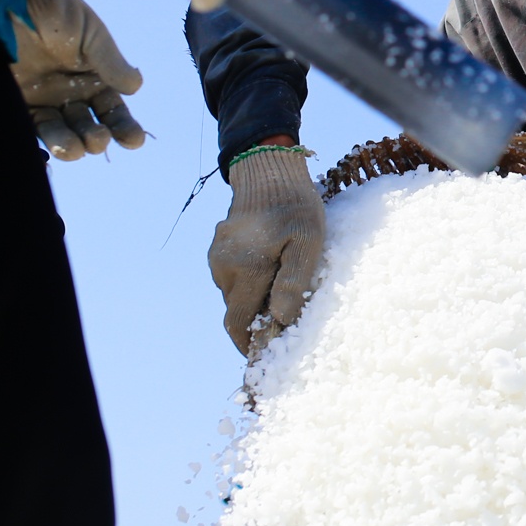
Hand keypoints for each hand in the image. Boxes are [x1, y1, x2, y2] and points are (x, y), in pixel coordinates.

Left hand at [10, 0, 145, 159]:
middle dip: (96, 138)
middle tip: (97, 139)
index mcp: (94, 77)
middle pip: (89, 127)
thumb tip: (136, 88)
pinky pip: (30, 130)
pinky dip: (41, 145)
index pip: (113, 111)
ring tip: (74, 148)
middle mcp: (70, 93)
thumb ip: (111, 64)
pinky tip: (49, 153)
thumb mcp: (92, 36)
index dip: (125, 128)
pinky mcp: (16, 102)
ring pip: (61, 133)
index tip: (133, 141)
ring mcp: (43, 99)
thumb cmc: (57, 9)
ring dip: (71, 146)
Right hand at [207, 145, 324, 354]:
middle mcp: (224, 266)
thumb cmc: (295, 206)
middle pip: (235, 313)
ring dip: (252, 302)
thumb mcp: (308, 242)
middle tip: (279, 327)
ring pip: (233, 296)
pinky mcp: (218, 248)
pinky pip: (232, 277)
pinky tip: (269, 270)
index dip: (249, 345)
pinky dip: (248, 284)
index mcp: (245, 268)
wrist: (269, 169)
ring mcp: (217, 257)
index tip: (263, 356)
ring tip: (280, 291)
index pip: (238, 324)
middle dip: (253, 325)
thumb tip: (280, 319)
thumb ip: (293, 282)